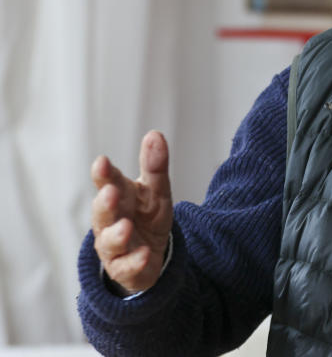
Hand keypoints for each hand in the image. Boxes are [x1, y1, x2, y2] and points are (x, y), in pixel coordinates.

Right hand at [90, 130, 173, 293]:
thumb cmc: (147, 215)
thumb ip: (155, 166)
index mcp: (118, 197)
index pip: (107, 183)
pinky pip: (126, 267)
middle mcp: (110, 221)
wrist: (151, 253)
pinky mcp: (124, 269)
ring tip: (126, 227)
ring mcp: (114, 247)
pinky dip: (135, 261)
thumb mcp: (156, 190)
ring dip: (116, 235)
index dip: (104, 174)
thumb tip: (155, 134)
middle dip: (104, 203)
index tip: (102, 162)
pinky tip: (145, 254)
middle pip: (102, 213)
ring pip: (109, 242)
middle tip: (110, 193)